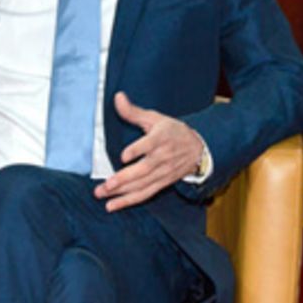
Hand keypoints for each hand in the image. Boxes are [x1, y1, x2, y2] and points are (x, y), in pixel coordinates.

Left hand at [94, 93, 204, 211]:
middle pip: (144, 170)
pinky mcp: (162, 183)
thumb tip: (117, 97)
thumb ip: (133, 111)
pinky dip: (129, 201)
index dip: (137, 150)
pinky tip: (113, 205)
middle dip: (124, 179)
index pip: (149, 144)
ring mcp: (163, 172)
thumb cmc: (173, 131)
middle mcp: (162, 157)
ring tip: (103, 195)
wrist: (198, 149)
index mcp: (161, 138)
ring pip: (142, 185)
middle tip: (106, 185)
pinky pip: (145, 194)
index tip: (124, 155)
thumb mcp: (155, 118)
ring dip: (122, 193)